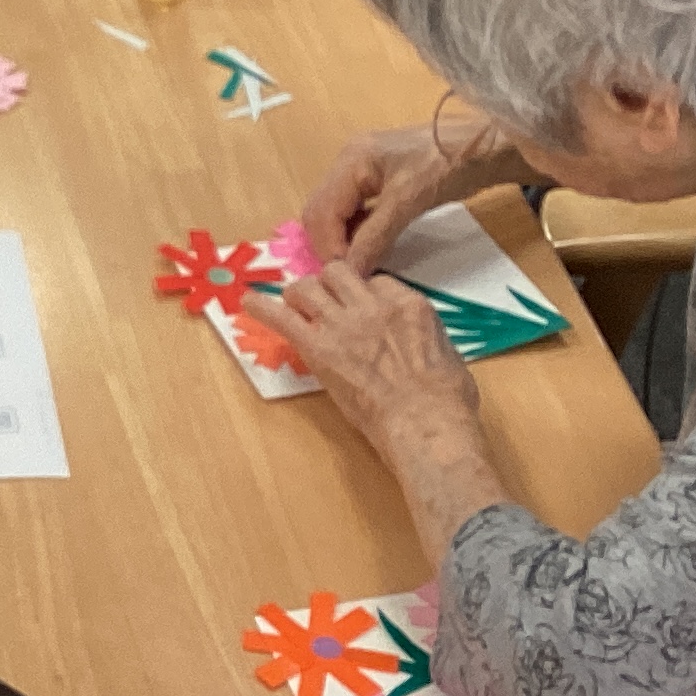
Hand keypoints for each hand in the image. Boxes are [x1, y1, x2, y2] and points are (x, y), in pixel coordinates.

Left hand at [242, 267, 476, 450]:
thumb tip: (420, 345)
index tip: (360, 309)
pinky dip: (262, 309)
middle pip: (338, 273)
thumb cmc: (446, 401)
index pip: (376, 282)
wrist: (426, 422)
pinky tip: (248, 303)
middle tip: (323, 300)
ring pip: (308, 287)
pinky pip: (282, 318)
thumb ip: (426, 338)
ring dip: (299, 294)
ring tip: (293, 305)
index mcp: (408, 305)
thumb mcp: (448, 355)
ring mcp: (344, 324)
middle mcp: (373, 305)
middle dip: (329, 284)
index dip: (365, 294)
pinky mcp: (319, 347)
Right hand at [299, 123, 476, 274]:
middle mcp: (348, 163)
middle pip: (321, 212)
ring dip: (342, 240)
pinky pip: (355, 211)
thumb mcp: (409, 202)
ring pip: (336, 213)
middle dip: (329, 244)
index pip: (321, 212)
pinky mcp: (378, 181)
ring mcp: (362, 171)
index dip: (328, 246)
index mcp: (351, 161)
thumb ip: (375, 238)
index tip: (345, 276)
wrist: (487, 145)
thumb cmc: (448, 165)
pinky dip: (356, 232)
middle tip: (346, 274)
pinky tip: (368, 249)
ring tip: (356, 266)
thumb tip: (350, 273)